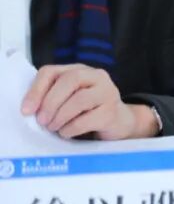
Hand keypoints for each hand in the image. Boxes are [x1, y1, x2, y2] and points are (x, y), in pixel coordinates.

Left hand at [21, 64, 158, 140]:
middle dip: (50, 102)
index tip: (26, 110)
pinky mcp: (112, 111)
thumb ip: (52, 98)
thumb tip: (29, 110)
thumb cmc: (87, 111)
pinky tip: (67, 133)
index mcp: (79, 71)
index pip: (51, 71)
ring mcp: (107, 92)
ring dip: (60, 116)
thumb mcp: (68, 99)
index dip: (36, 90)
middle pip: (69, 80)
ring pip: (80, 99)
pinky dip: (71, 129)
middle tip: (41, 121)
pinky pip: (87, 119)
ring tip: (53, 127)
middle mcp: (96, 76)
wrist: (118, 122)